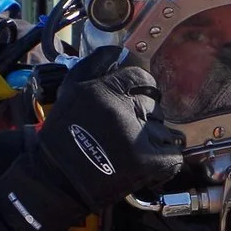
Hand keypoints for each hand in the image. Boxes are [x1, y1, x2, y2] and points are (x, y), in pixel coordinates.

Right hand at [0, 48, 182, 230]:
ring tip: (133, 149)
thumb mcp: (70, 90)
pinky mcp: (149, 162)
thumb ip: (94, 65)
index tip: (141, 95)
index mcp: (105, 91)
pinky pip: (173, 155)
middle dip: (145, 114)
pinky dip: (164, 161)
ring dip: (153, 139)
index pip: (141, 77)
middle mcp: (124, 111)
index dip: (143, 85)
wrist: (57, 179)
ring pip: (164, 130)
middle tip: (129, 129)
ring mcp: (139, 137)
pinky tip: (146, 164)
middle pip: (154, 103)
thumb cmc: (61, 136)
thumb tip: (120, 52)